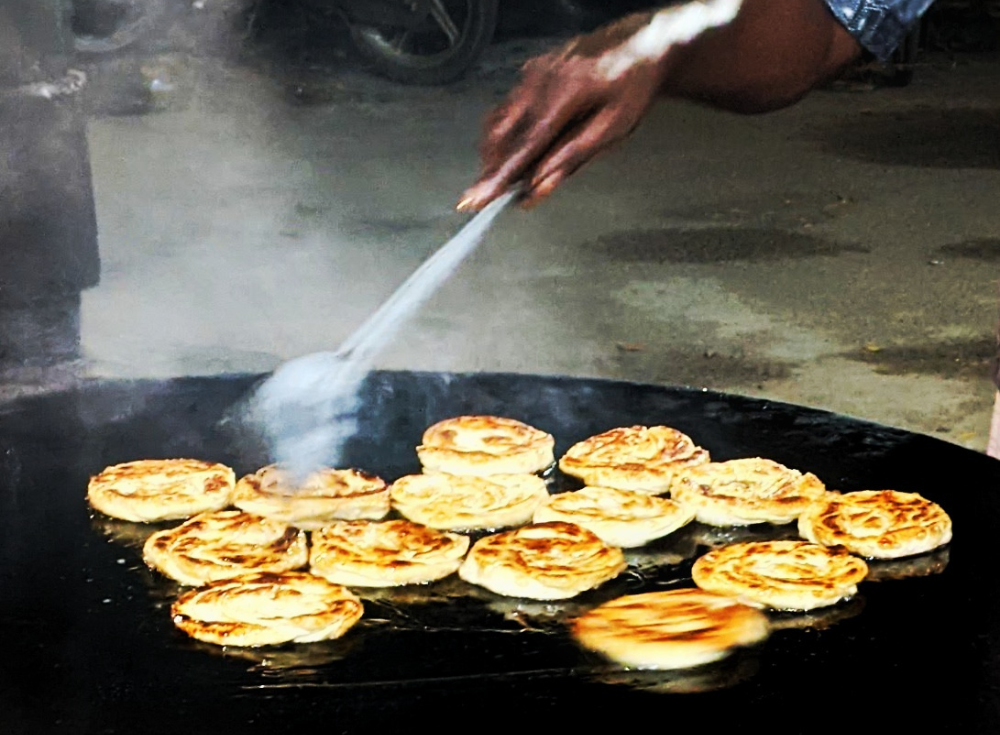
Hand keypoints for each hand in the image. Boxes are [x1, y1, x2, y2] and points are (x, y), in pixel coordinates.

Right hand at [458, 13, 667, 210]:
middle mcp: (543, 77)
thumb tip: (538, 184)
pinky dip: (507, 133)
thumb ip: (572, 157)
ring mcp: (534, 72)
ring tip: (508, 174)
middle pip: (501, 132)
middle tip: (492, 194)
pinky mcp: (531, 71)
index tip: (478, 197)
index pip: (525, 144)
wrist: (640, 46)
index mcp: (568, 92)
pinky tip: (518, 149)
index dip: (499, 175)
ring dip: (498, 152)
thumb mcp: (613, 128)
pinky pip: (508, 107)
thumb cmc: (633, 87)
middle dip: (493, 166)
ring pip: (498, 120)